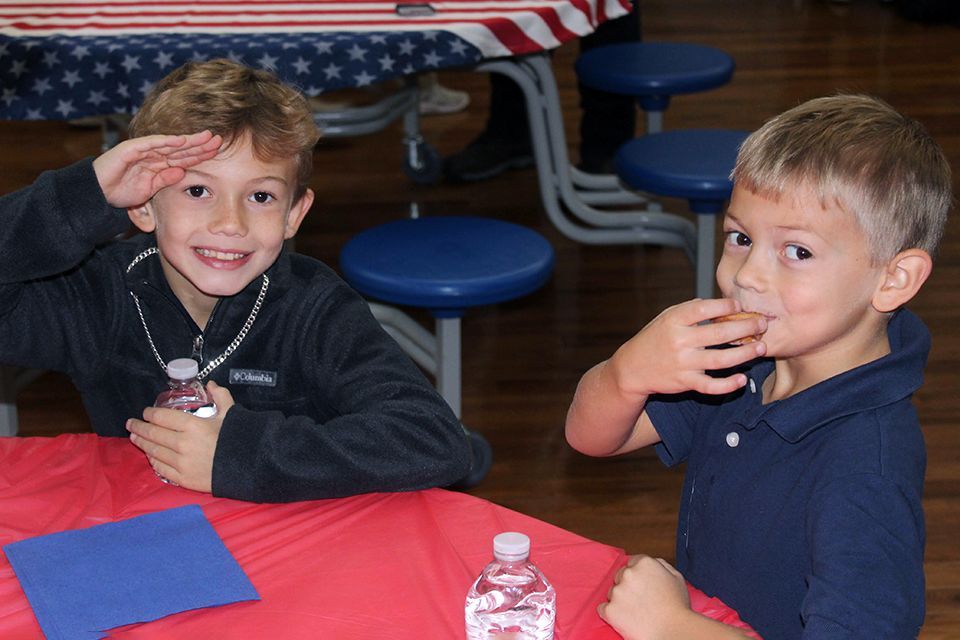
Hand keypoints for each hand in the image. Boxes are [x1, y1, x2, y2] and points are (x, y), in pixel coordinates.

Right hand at [92, 131, 221, 207]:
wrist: (97, 193)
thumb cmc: (122, 191)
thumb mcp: (150, 189)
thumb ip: (165, 180)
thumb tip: (182, 172)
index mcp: (159, 164)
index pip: (184, 158)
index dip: (201, 154)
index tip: (218, 152)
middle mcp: (153, 155)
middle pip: (181, 148)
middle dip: (200, 144)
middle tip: (219, 139)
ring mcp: (143, 150)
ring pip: (170, 143)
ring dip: (188, 140)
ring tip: (205, 137)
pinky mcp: (131, 149)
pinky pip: (151, 144)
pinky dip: (165, 141)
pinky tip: (180, 140)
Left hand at [127, 381, 234, 492]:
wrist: (249, 468)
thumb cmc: (239, 439)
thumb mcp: (231, 414)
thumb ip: (221, 396)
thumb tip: (211, 385)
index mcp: (192, 426)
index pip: (161, 417)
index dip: (150, 414)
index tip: (145, 412)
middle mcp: (182, 444)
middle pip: (153, 434)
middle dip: (139, 428)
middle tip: (131, 424)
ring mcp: (180, 463)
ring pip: (153, 451)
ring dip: (142, 443)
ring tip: (135, 438)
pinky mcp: (182, 478)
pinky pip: (161, 468)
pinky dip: (153, 460)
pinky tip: (150, 456)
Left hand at [598, 554, 690, 639]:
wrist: (673, 631)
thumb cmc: (677, 608)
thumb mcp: (676, 577)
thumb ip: (661, 564)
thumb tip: (652, 562)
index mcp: (644, 563)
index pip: (633, 562)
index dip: (638, 575)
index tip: (642, 585)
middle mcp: (628, 574)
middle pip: (621, 576)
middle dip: (628, 586)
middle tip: (640, 600)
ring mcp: (617, 592)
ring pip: (612, 592)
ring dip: (620, 599)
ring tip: (636, 611)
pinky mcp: (610, 610)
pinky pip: (603, 608)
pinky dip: (611, 613)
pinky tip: (624, 617)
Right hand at [608, 298, 765, 398]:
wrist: (632, 368)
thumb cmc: (654, 339)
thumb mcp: (666, 318)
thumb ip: (691, 310)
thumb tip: (722, 304)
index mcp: (674, 320)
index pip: (705, 309)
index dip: (726, 306)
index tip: (740, 306)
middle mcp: (679, 341)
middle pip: (719, 333)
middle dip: (746, 327)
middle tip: (762, 324)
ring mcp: (683, 363)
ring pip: (721, 360)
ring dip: (745, 354)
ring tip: (761, 347)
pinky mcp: (685, 383)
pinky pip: (710, 386)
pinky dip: (728, 385)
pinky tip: (742, 379)